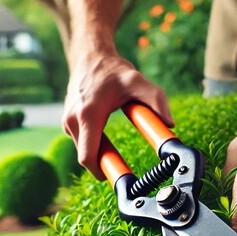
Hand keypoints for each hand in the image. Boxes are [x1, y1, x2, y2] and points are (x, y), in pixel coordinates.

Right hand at [62, 54, 173, 179]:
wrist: (90, 56)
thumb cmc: (113, 70)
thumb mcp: (138, 81)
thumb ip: (156, 101)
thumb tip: (170, 124)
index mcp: (88, 115)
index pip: (88, 157)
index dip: (100, 172)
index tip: (114, 179)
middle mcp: (72, 120)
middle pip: (85, 157)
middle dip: (102, 164)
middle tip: (120, 166)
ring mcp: (67, 121)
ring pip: (82, 150)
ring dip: (98, 152)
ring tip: (112, 145)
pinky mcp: (67, 121)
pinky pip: (80, 141)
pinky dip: (92, 143)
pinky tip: (102, 130)